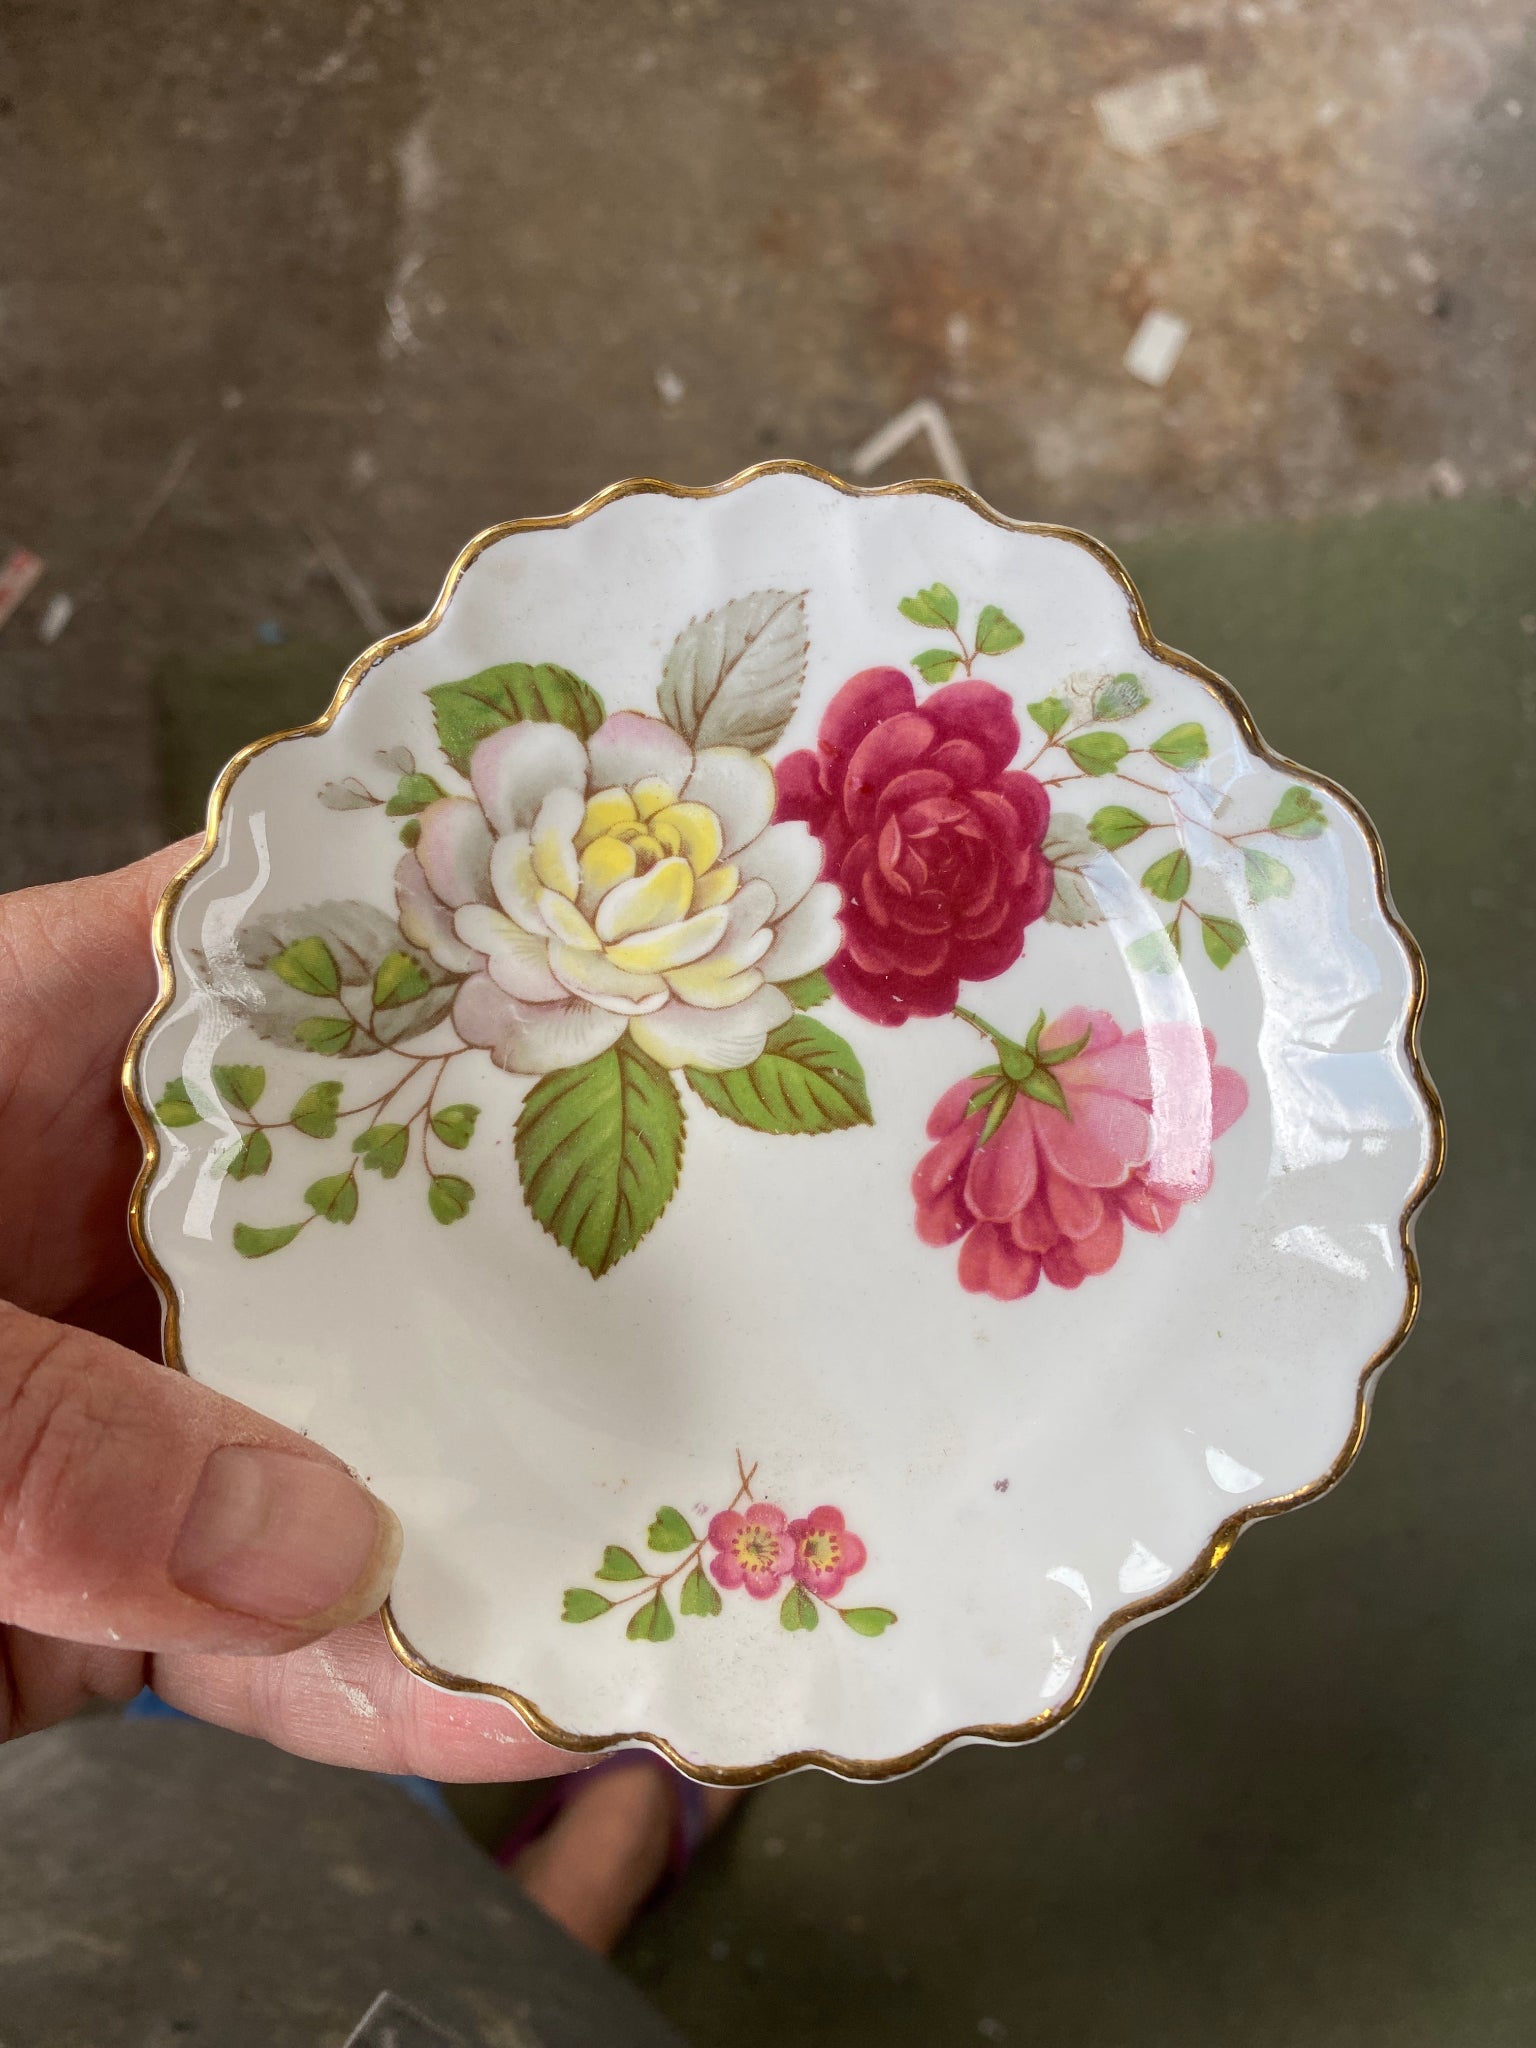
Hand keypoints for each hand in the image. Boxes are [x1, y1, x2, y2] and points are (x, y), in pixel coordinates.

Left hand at [0, 845, 578, 1780]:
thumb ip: (44, 1444)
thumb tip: (315, 1546)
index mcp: (26, 1048)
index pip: (294, 945)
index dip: (475, 935)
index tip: (657, 966)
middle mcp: (107, 1199)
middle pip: (374, 1192)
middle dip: (542, 1246)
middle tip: (743, 1260)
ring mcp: (116, 1382)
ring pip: (344, 1415)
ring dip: (482, 1492)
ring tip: (657, 1525)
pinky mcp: (93, 1556)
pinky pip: (252, 1607)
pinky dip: (351, 1670)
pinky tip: (475, 1698)